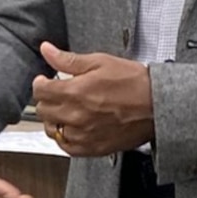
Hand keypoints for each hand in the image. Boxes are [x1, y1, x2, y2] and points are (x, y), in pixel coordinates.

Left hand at [31, 42, 154, 156]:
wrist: (157, 105)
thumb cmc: (133, 82)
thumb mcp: (99, 62)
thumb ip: (68, 59)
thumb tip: (46, 50)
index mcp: (75, 92)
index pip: (40, 91)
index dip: (40, 82)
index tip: (45, 80)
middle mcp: (76, 116)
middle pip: (43, 110)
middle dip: (47, 99)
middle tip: (57, 93)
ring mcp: (84, 134)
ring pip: (52, 130)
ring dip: (54, 119)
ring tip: (65, 110)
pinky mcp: (93, 148)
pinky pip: (67, 146)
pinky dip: (65, 137)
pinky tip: (73, 127)